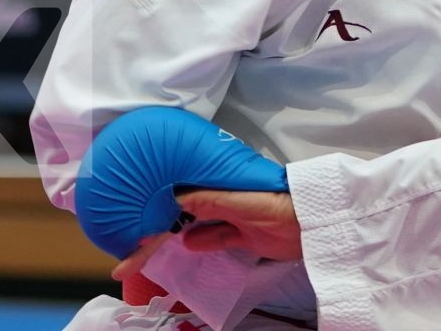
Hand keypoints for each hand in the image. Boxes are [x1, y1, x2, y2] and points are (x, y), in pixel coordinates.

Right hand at [111, 190, 302, 280]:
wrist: (312, 224)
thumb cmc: (278, 205)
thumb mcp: (242, 202)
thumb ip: (212, 202)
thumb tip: (177, 199)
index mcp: (219, 185)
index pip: (178, 198)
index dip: (155, 213)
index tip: (132, 229)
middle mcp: (222, 199)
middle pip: (181, 216)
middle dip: (156, 232)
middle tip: (129, 255)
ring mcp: (231, 218)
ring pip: (194, 228)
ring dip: (173, 238)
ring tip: (146, 252)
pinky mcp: (242, 235)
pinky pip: (214, 239)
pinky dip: (199, 243)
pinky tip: (184, 248)